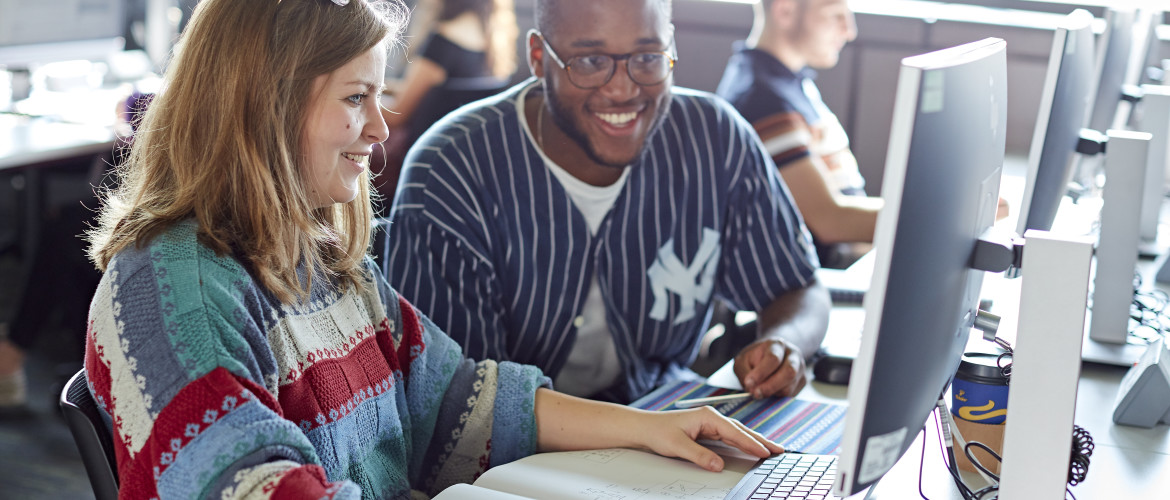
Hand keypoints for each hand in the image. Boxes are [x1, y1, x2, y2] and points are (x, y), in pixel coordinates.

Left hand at [630, 406, 783, 471]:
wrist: (644, 427)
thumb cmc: (658, 432)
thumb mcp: (677, 446)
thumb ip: (699, 455)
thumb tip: (719, 465)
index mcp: (707, 416)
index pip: (735, 432)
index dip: (751, 443)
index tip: (766, 452)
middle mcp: (711, 418)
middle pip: (741, 430)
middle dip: (760, 440)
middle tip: (779, 450)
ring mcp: (710, 423)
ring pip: (738, 433)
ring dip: (754, 441)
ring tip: (771, 449)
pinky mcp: (707, 430)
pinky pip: (730, 437)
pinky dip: (743, 442)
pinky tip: (751, 447)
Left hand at [733, 338, 806, 397]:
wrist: (771, 355)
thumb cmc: (755, 358)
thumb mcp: (743, 360)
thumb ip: (745, 373)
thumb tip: (752, 389)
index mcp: (777, 345)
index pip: (773, 359)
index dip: (761, 373)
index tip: (748, 383)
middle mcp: (793, 355)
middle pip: (789, 372)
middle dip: (770, 386)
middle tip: (756, 394)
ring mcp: (801, 368)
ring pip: (790, 387)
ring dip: (772, 393)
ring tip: (759, 391)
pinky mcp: (802, 381)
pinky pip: (791, 395)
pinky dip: (778, 397)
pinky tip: (769, 391)